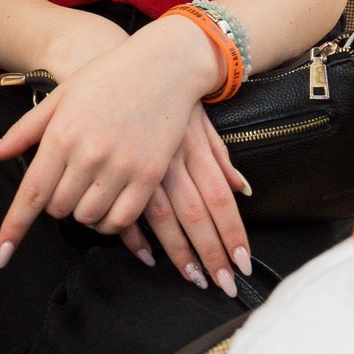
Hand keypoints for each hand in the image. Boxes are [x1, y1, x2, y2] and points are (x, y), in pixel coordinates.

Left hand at [0, 16, 249, 294]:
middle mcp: (88, 155)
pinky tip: (110, 202)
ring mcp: (121, 167)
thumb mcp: (59, 98)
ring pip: (89, 218)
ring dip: (83, 212)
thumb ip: (23, 132)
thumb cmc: (105, 79)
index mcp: (61, 135)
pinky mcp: (149, 175)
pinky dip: (111, 220)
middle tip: (67, 181)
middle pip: (58, 209)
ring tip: (90, 189)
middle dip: (56, 203)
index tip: (2, 255)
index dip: (14, 228)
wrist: (163, 67)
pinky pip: (122, 218)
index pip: (31, 194)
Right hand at [116, 109, 253, 296]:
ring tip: (194, 278)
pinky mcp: (110, 170)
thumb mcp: (198, 120)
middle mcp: (169, 161)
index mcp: (193, 149)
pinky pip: (122, 210)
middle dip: (211, 254)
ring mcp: (138, 167)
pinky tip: (146, 257)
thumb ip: (219, 156)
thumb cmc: (160, 98)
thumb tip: (243, 189)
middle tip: (224, 286)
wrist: (110, 67)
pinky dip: (134, 237)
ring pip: (162, 220)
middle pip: (195, 216)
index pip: (220, 199)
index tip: (243, 262)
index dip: (233, 233)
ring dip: (178, 253)